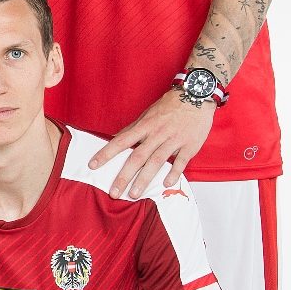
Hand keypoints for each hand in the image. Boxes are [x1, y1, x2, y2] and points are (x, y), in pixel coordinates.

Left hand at [89, 88, 216, 198]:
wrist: (197, 95)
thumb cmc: (170, 106)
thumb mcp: (147, 114)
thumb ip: (133, 129)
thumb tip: (114, 138)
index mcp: (144, 126)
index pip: (120, 141)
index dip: (106, 153)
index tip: (93, 165)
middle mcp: (157, 134)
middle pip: (137, 157)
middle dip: (124, 176)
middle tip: (114, 192)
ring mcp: (174, 140)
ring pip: (156, 162)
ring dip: (144, 179)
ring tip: (134, 194)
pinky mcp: (190, 145)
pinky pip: (180, 161)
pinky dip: (174, 173)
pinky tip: (166, 185)